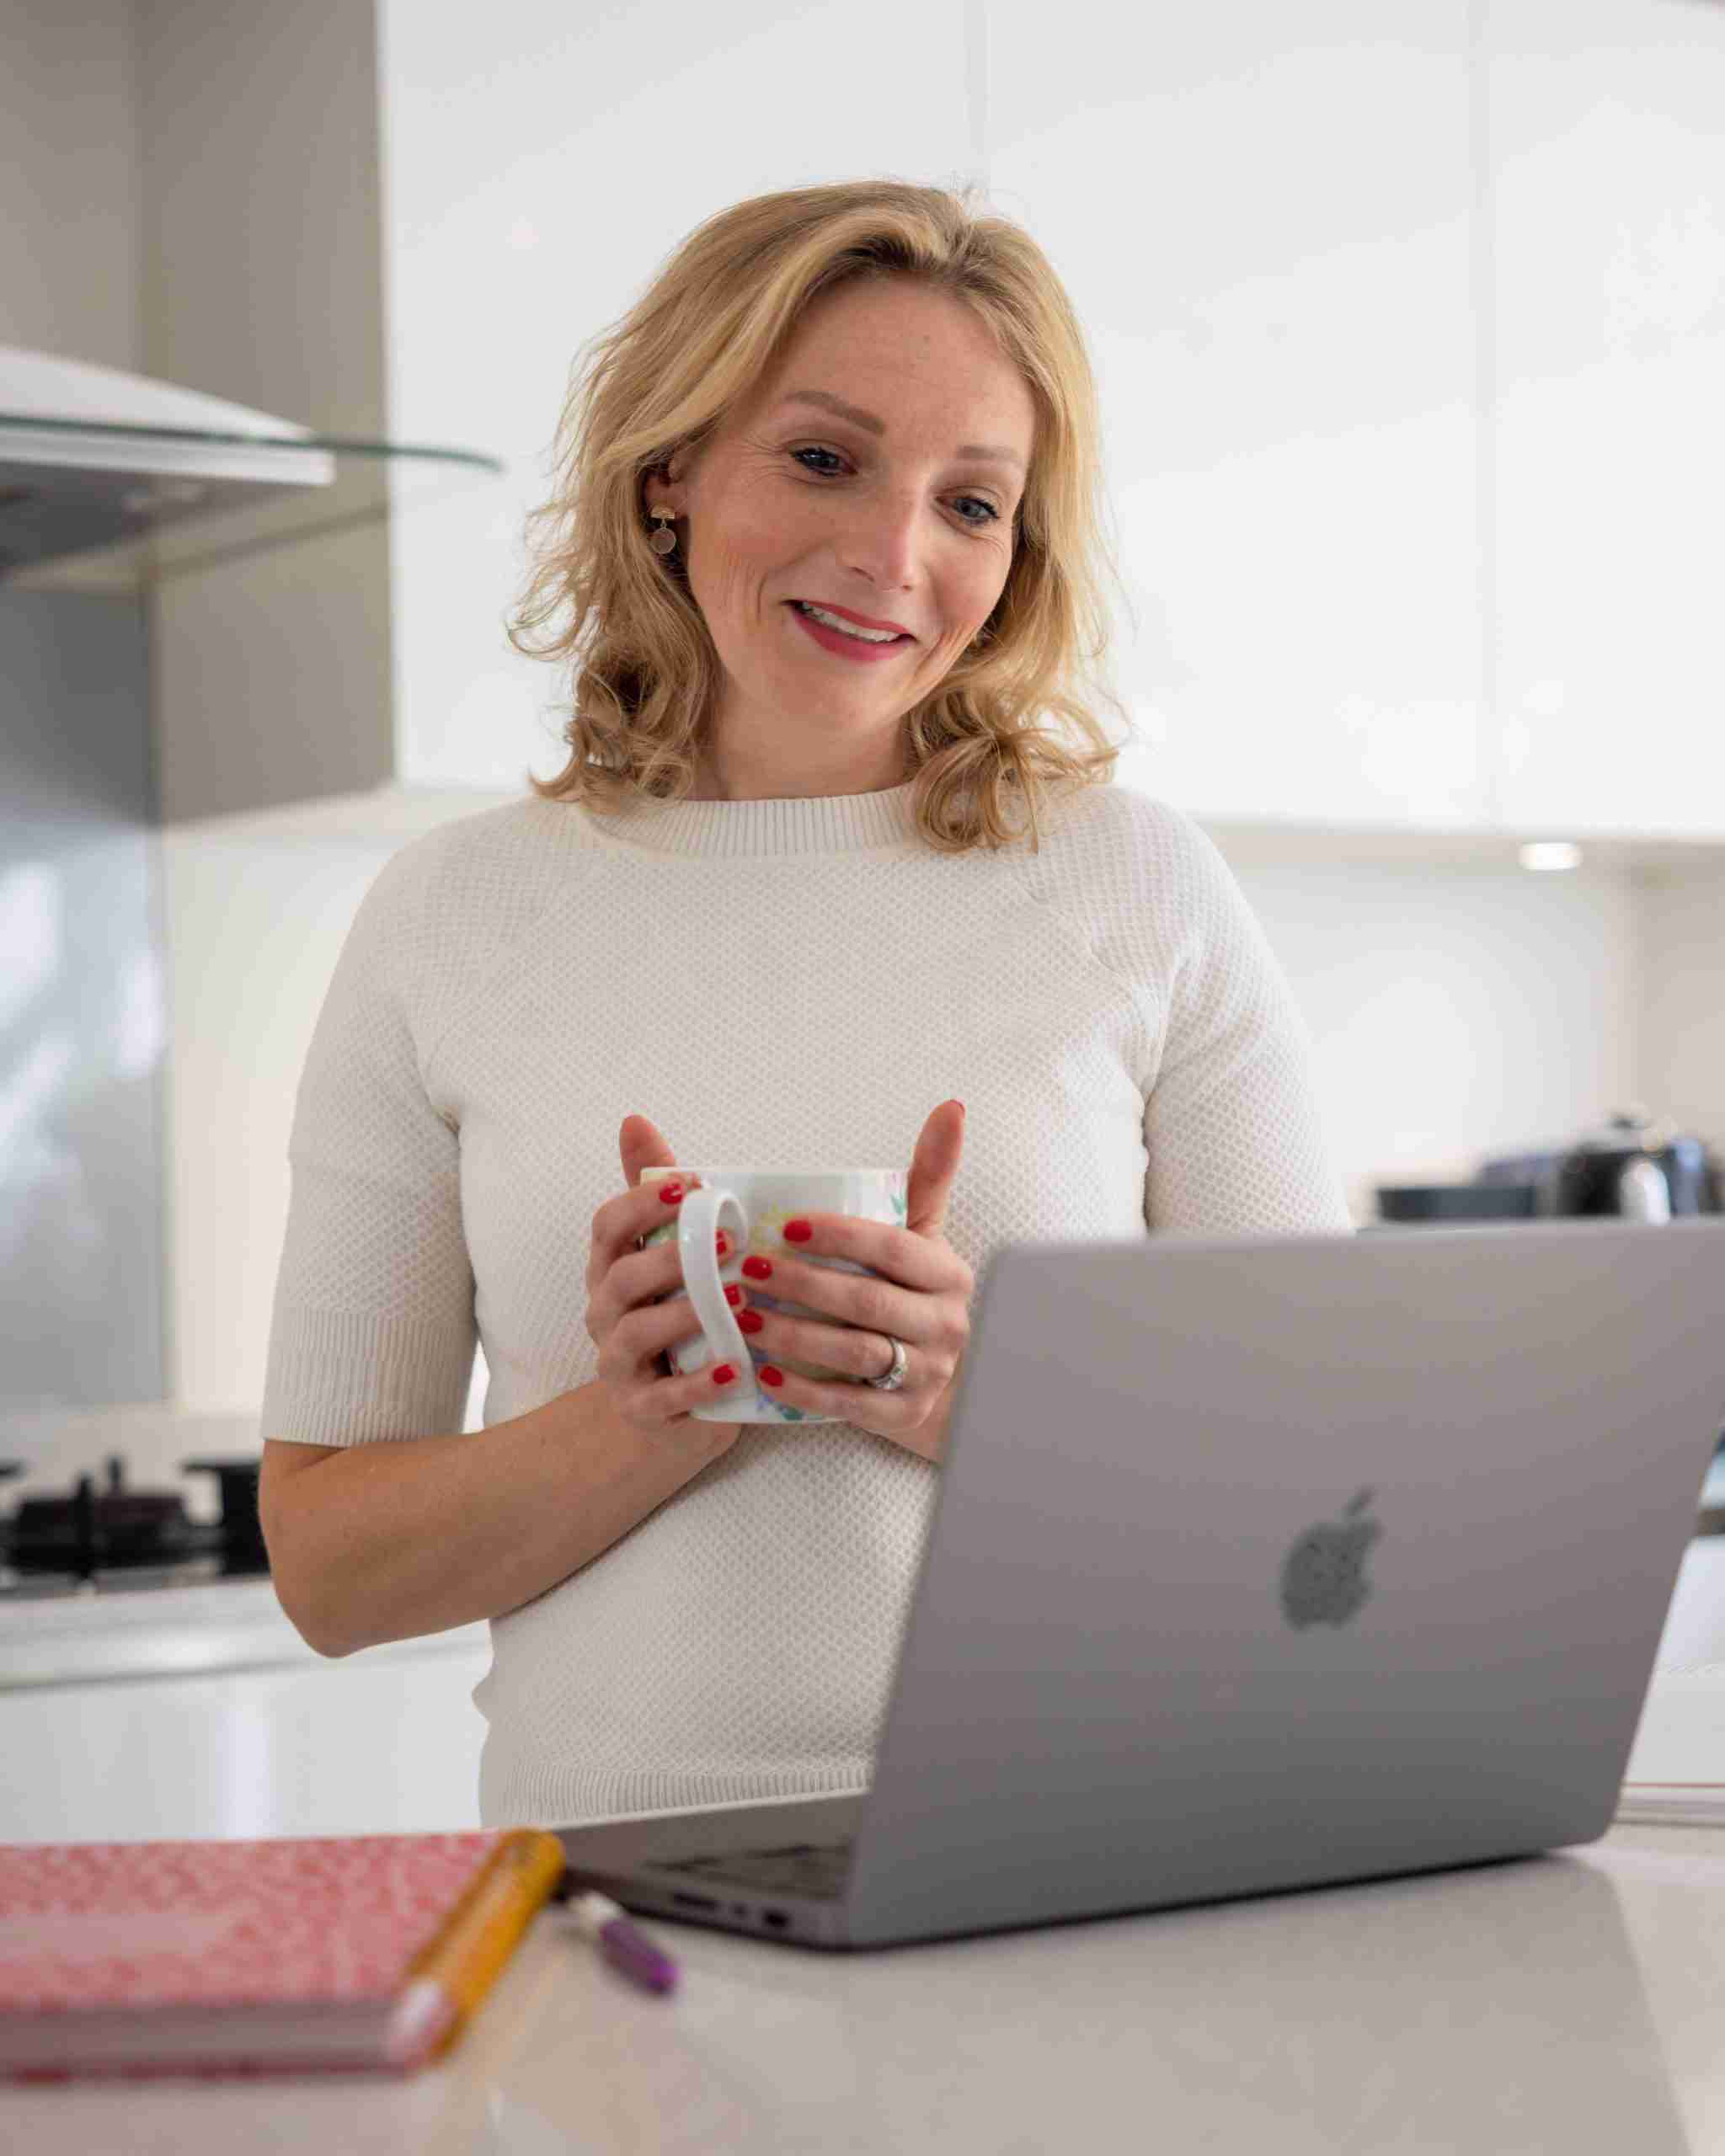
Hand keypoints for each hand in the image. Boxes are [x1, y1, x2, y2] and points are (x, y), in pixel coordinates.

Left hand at [736, 1101, 973, 1463]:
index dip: (839, 1236)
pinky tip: (762, 1372)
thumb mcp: (924, 1234)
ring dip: (795, 1336)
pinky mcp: (904, 1415)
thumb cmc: (915, 1291)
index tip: (784, 1224)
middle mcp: (946, 1323)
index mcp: (947, 1272)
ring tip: (744, 1318)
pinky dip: (804, 1389)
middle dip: (803, 1285)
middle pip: (869, 1302)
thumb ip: (929, 1174)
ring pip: (858, 1354)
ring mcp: (928, 1373)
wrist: (941, 1377)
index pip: (892, 1247)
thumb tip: (951, 1105)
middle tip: (745, 1270)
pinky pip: (850, 1404)